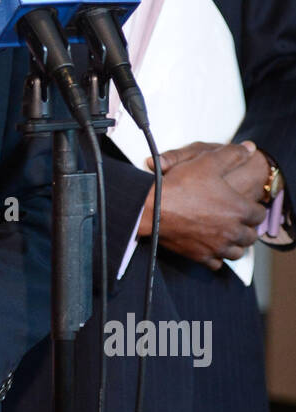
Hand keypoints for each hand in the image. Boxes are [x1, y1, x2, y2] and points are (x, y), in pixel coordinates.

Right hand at [138, 140, 267, 268]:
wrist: (151, 208)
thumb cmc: (179, 184)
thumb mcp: (207, 161)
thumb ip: (232, 154)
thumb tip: (249, 148)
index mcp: (238, 210)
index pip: (259, 214)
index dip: (254, 208)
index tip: (247, 205)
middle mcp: (231, 232)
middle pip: (251, 236)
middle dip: (247, 227)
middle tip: (239, 220)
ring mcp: (216, 247)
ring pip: (237, 252)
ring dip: (236, 244)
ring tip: (228, 235)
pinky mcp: (200, 257)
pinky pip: (217, 264)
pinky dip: (217, 257)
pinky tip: (211, 247)